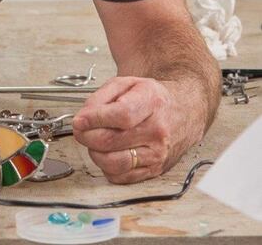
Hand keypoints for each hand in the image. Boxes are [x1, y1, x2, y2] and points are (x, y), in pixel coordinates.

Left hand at [72, 77, 203, 183]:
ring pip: (113, 163)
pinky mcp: (154, 170)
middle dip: (86, 136)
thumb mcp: (125, 84)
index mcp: (151, 103)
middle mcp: (157, 131)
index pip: (120, 115)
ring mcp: (157, 153)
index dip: (94, 119)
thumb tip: (82, 119)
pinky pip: (120, 177)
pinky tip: (109, 152)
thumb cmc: (152, 99)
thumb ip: (99, 98)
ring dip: (95, 153)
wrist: (182, 111)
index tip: (80, 120)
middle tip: (81, 130)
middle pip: (110, 141)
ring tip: (96, 141)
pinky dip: (106, 166)